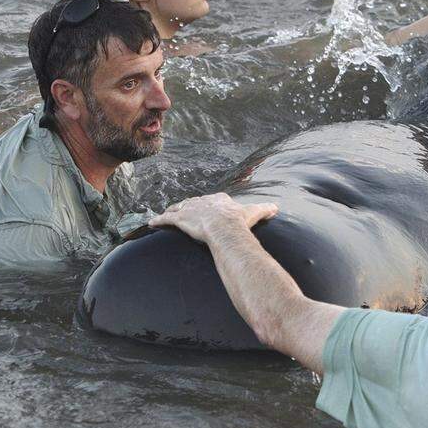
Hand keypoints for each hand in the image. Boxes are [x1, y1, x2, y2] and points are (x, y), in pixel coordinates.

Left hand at [149, 193, 277, 243]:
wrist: (225, 228)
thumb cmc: (238, 221)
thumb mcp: (254, 212)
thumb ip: (265, 208)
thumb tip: (276, 206)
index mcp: (219, 199)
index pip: (212, 199)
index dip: (208, 204)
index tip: (207, 207)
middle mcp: (203, 201)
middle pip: (193, 202)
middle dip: (189, 207)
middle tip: (186, 212)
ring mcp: (190, 209)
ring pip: (178, 208)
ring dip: (172, 212)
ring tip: (168, 215)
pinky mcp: (179, 219)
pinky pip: (166, 219)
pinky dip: (158, 220)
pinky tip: (151, 223)